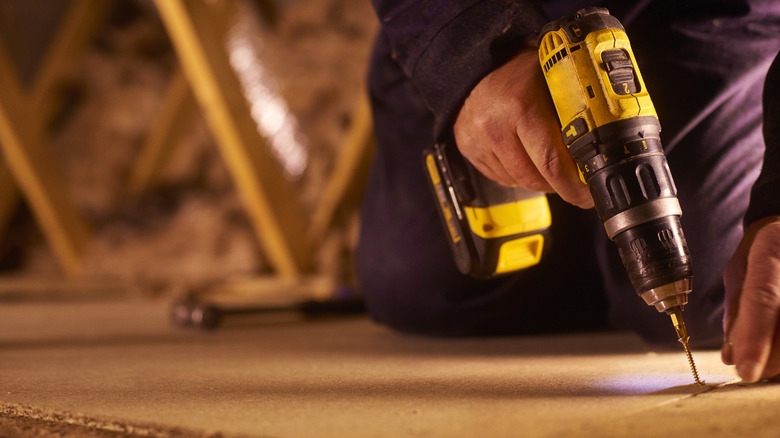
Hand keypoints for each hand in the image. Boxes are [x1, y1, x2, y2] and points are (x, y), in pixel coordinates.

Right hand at [453, 45, 592, 208]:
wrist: (478, 63)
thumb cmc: (521, 70)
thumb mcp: (555, 81)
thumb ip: (574, 111)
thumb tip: (600, 149)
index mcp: (521, 107)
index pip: (551, 162)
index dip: (573, 186)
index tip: (588, 195)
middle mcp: (494, 126)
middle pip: (534, 179)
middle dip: (559, 186)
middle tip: (575, 184)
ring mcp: (477, 140)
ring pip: (518, 181)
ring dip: (537, 179)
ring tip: (547, 161)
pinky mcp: (468, 149)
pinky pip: (500, 177)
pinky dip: (516, 174)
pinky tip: (523, 155)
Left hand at [722, 216, 779, 381]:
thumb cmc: (764, 250)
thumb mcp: (740, 270)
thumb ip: (736, 310)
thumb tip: (730, 355)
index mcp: (772, 252)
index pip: (763, 300)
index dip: (755, 339)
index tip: (745, 371)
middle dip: (768, 357)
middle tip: (749, 368)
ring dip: (779, 357)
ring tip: (764, 359)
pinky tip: (775, 349)